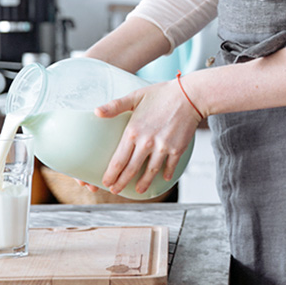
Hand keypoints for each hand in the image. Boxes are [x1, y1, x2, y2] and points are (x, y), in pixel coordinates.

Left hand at [95, 78, 201, 195]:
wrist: (189, 96)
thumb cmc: (161, 94)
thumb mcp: (135, 96)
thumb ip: (115, 106)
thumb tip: (96, 112)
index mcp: (133, 131)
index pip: (118, 160)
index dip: (111, 174)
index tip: (106, 182)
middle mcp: (146, 143)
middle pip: (131, 169)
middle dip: (121, 183)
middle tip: (115, 190)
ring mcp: (163, 147)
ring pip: (150, 171)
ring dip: (143, 184)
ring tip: (139, 190)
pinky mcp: (177, 149)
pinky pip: (169, 166)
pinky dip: (166, 174)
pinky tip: (163, 178)